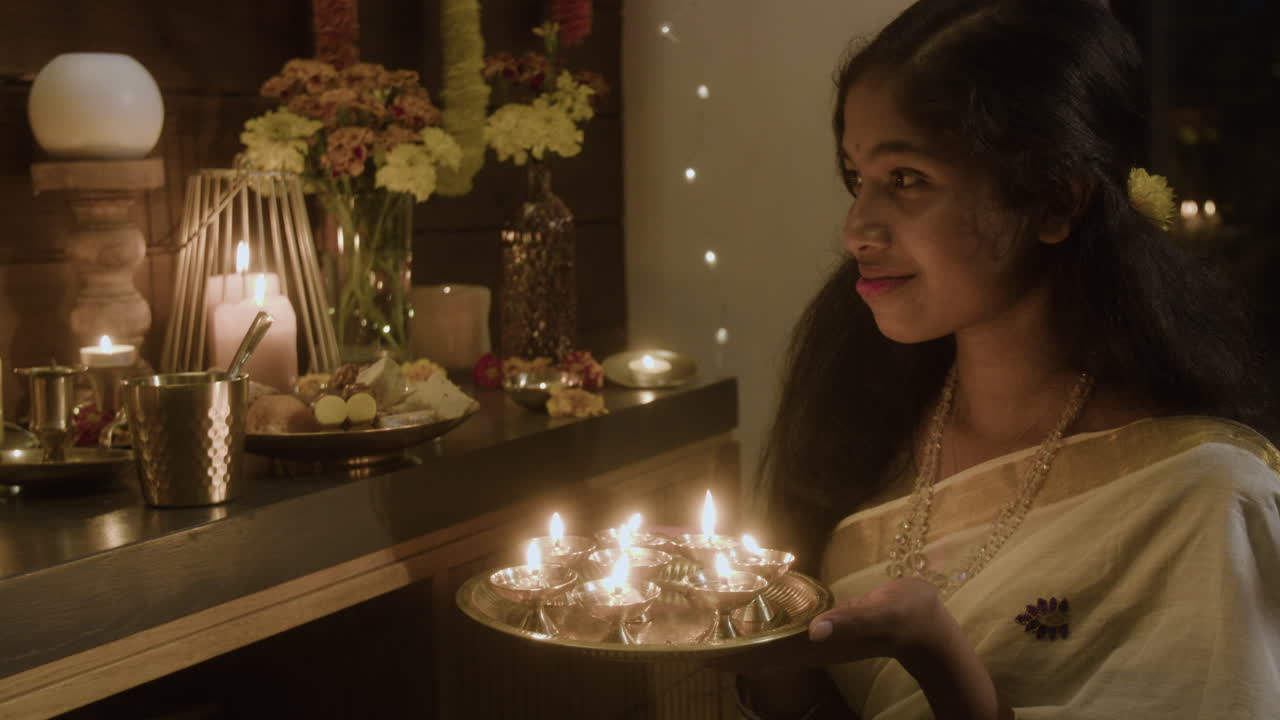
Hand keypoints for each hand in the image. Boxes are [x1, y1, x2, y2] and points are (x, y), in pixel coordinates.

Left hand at [708, 577, 948, 672]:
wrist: (929, 625)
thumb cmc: (907, 615)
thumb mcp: (880, 614)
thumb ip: (848, 620)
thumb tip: (815, 630)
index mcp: (815, 643)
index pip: (760, 655)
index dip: (725, 655)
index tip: (690, 650)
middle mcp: (808, 646)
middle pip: (753, 654)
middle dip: (719, 647)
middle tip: (681, 635)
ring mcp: (814, 641)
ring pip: (763, 645)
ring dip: (734, 638)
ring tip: (700, 626)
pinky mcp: (822, 631)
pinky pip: (779, 633)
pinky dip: (756, 626)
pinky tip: (741, 616)